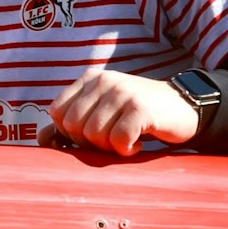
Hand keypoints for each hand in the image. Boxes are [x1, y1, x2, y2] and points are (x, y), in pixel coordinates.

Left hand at [39, 70, 198, 154]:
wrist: (185, 107)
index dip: (68, 132)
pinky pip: (118, 139)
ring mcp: (122, 92)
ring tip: (127, 141)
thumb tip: (42, 139)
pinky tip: (138, 144)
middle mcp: (104, 81)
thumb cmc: (138, 114)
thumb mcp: (104, 112)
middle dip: (88, 143)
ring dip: (110, 148)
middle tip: (112, 141)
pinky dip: (127, 150)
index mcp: (90, 79)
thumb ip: (73, 122)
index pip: (56, 112)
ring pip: (94, 134)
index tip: (92, 136)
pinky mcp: (140, 108)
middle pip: (73, 125)